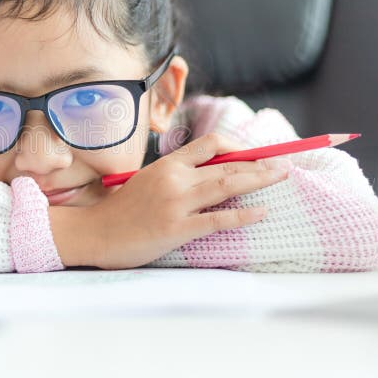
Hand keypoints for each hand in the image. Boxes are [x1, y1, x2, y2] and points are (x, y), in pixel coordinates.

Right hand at [54, 132, 292, 269]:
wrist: (94, 232)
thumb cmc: (121, 211)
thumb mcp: (147, 181)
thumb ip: (176, 176)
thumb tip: (210, 175)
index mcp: (166, 164)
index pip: (210, 144)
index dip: (238, 146)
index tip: (255, 153)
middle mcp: (174, 178)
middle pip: (226, 163)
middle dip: (259, 162)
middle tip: (283, 163)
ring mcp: (176, 202)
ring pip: (227, 184)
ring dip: (259, 178)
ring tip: (281, 175)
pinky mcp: (176, 228)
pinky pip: (218, 218)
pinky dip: (244, 214)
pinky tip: (262, 212)